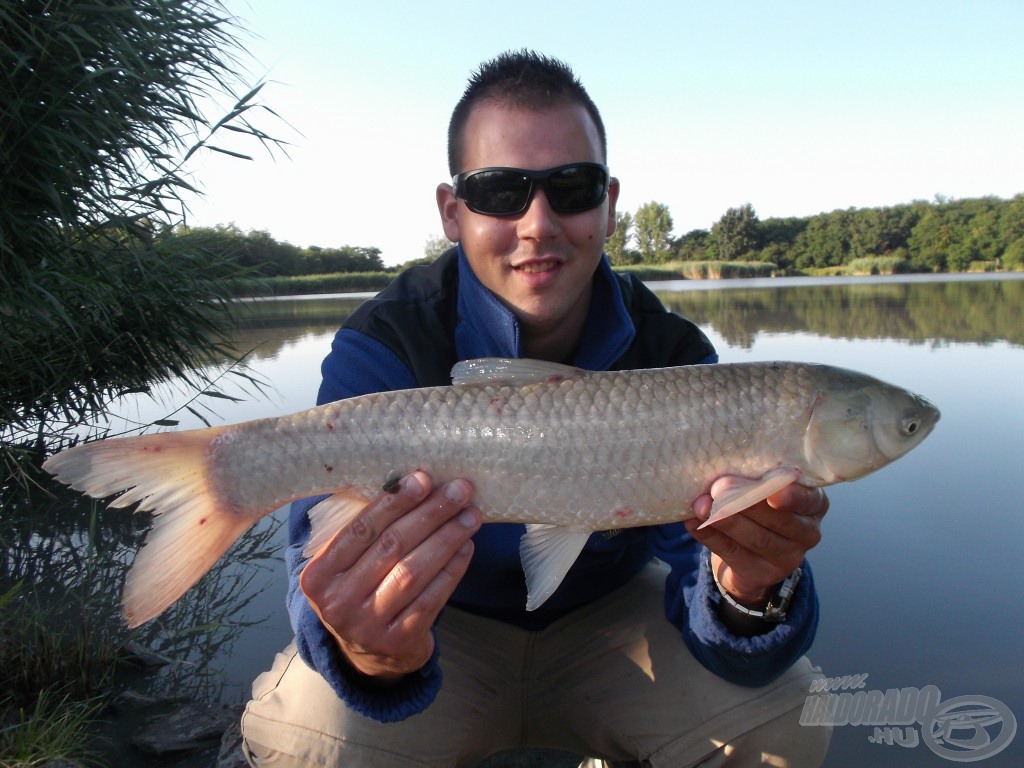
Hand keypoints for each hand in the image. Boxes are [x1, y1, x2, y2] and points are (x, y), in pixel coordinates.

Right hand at [299, 471, 481, 681]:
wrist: (369, 654)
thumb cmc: (362, 591)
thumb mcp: (347, 566)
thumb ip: (369, 532)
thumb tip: (416, 483)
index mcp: (318, 576)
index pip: (359, 530)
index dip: (393, 502)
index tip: (422, 479)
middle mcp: (338, 603)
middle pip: (390, 547)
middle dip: (429, 514)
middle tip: (459, 491)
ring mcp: (367, 626)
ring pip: (412, 571)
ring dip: (446, 538)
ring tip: (470, 515)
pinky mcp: (399, 641)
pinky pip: (431, 598)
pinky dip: (452, 569)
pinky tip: (466, 546)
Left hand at [685, 478, 827, 605]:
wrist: (750, 554)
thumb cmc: (760, 507)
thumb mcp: (766, 491)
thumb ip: (755, 481)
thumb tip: (723, 471)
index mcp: (813, 505)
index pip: (809, 500)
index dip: (794, 497)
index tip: (775, 492)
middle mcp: (806, 532)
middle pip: (778, 520)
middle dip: (746, 502)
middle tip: (719, 487)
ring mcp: (785, 557)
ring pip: (756, 538)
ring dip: (726, 520)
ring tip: (702, 505)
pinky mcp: (759, 573)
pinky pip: (732, 553)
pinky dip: (710, 536)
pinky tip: (694, 523)